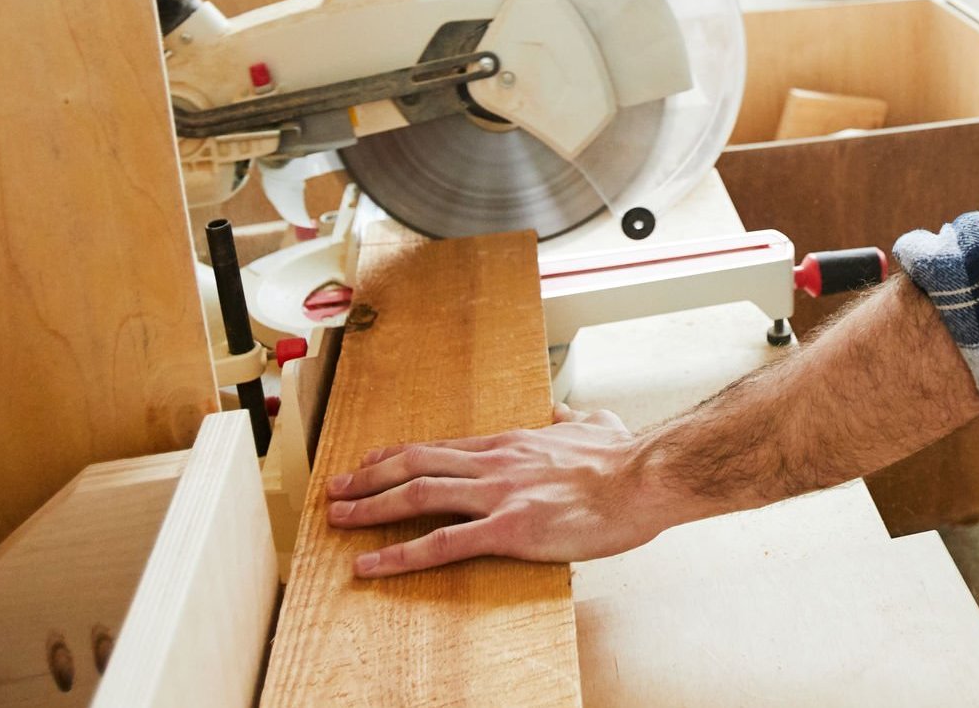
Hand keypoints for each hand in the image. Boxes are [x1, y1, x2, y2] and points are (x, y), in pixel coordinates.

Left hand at [325, 403, 676, 576]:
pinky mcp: (508, 530)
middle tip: (335, 489)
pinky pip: (441, 544)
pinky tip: (370, 567)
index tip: (371, 460)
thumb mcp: (595, 424)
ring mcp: (497, 495)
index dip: (398, 454)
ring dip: (370, 508)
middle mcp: (494, 463)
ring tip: (337, 519)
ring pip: (416, 497)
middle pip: (415, 465)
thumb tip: (565, 411)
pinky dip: (399, 556)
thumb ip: (573, 418)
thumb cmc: (625, 457)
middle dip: (368, 477)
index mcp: (511, 443)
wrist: (643, 476)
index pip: (440, 446)